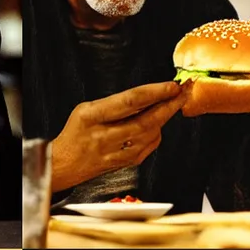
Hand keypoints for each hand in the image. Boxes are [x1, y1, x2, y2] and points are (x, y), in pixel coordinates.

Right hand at [47, 81, 185, 191]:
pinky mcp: (127, 163)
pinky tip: (156, 123)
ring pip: (152, 133)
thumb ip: (115, 103)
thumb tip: (149, 95)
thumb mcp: (86, 109)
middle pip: (147, 120)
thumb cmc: (76, 133)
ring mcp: (117, 153)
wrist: (65, 164)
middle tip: (184, 92)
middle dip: (170, 105)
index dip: (155, 92)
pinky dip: (157, 131)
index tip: (171, 86)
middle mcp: (105, 136)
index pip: (130, 102)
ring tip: (173, 103)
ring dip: (166, 117)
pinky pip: (151, 145)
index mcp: (92, 117)